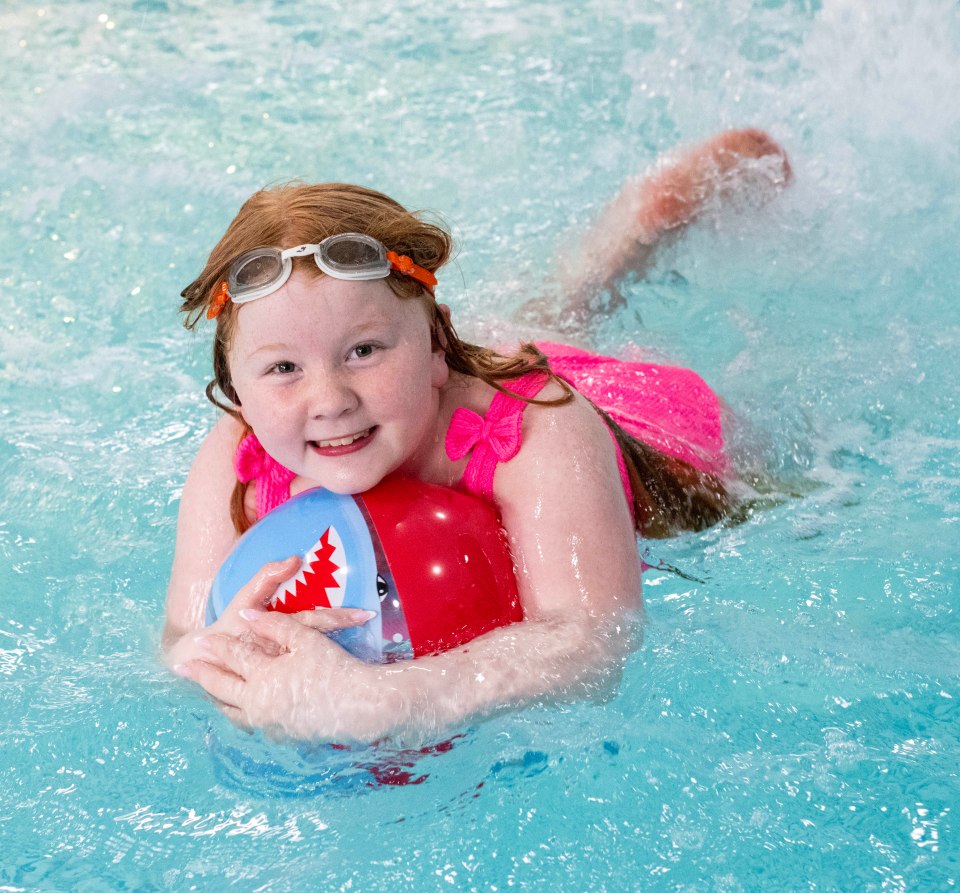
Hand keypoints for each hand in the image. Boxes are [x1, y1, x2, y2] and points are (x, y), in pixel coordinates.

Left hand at [174, 608, 389, 741]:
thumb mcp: (306, 639)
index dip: (217, 646)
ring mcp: (268, 723)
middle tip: (183, 667)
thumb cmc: (335, 669)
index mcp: (264, 676)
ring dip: (217, 699)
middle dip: (202, 675)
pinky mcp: (280, 737)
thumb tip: (251, 617)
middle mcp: (258, 702)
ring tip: (205, 692)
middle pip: (221, 687)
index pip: (233, 657)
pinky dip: (238, 715)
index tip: (200, 640)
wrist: (360, 707)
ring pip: (232, 712)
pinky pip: (250, 724)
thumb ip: (275, 625)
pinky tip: (239, 711)